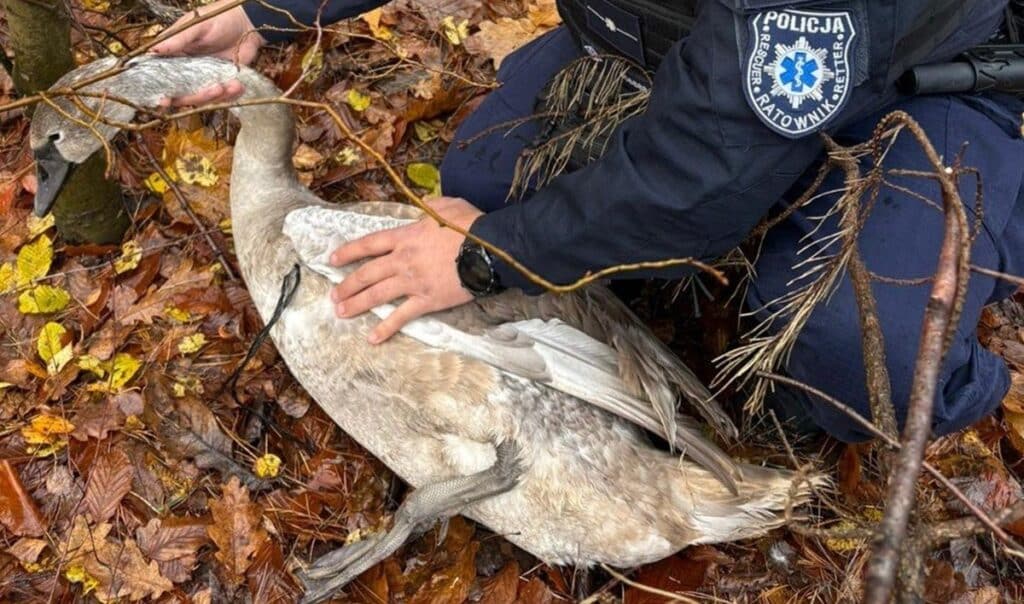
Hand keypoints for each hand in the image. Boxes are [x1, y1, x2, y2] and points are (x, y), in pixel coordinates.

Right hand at [150, 0, 263, 105]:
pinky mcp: (223, 82)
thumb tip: (154, 50)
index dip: (161, 91)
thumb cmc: (218, 19)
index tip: (164, 100)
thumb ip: (177, 39)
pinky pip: (223, 98)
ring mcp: (205, 79)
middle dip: (198, 97)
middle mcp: (188, 71)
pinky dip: (231, 95)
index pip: (162, 78)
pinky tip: (239, 85)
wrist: (247, 23)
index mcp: (175, 57)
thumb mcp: (196, 26)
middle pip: (184, 95)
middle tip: (215, 89)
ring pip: (204, 99)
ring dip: (218, 97)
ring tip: (232, 85)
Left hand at [330, 197, 483, 343]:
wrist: (489, 248)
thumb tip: (424, 208)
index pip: (369, 244)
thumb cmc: (470, 225)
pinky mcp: (427, 300)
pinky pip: (402, 316)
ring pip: (377, 295)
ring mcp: (413, 282)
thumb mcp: (446, 205)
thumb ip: (430, 207)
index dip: (348, 252)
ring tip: (340, 312)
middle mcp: (403, 260)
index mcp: (405, 236)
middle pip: (367, 273)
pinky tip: (372, 338)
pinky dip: (386, 328)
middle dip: (347, 285)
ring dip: (356, 304)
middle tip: (333, 295)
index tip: (332, 260)